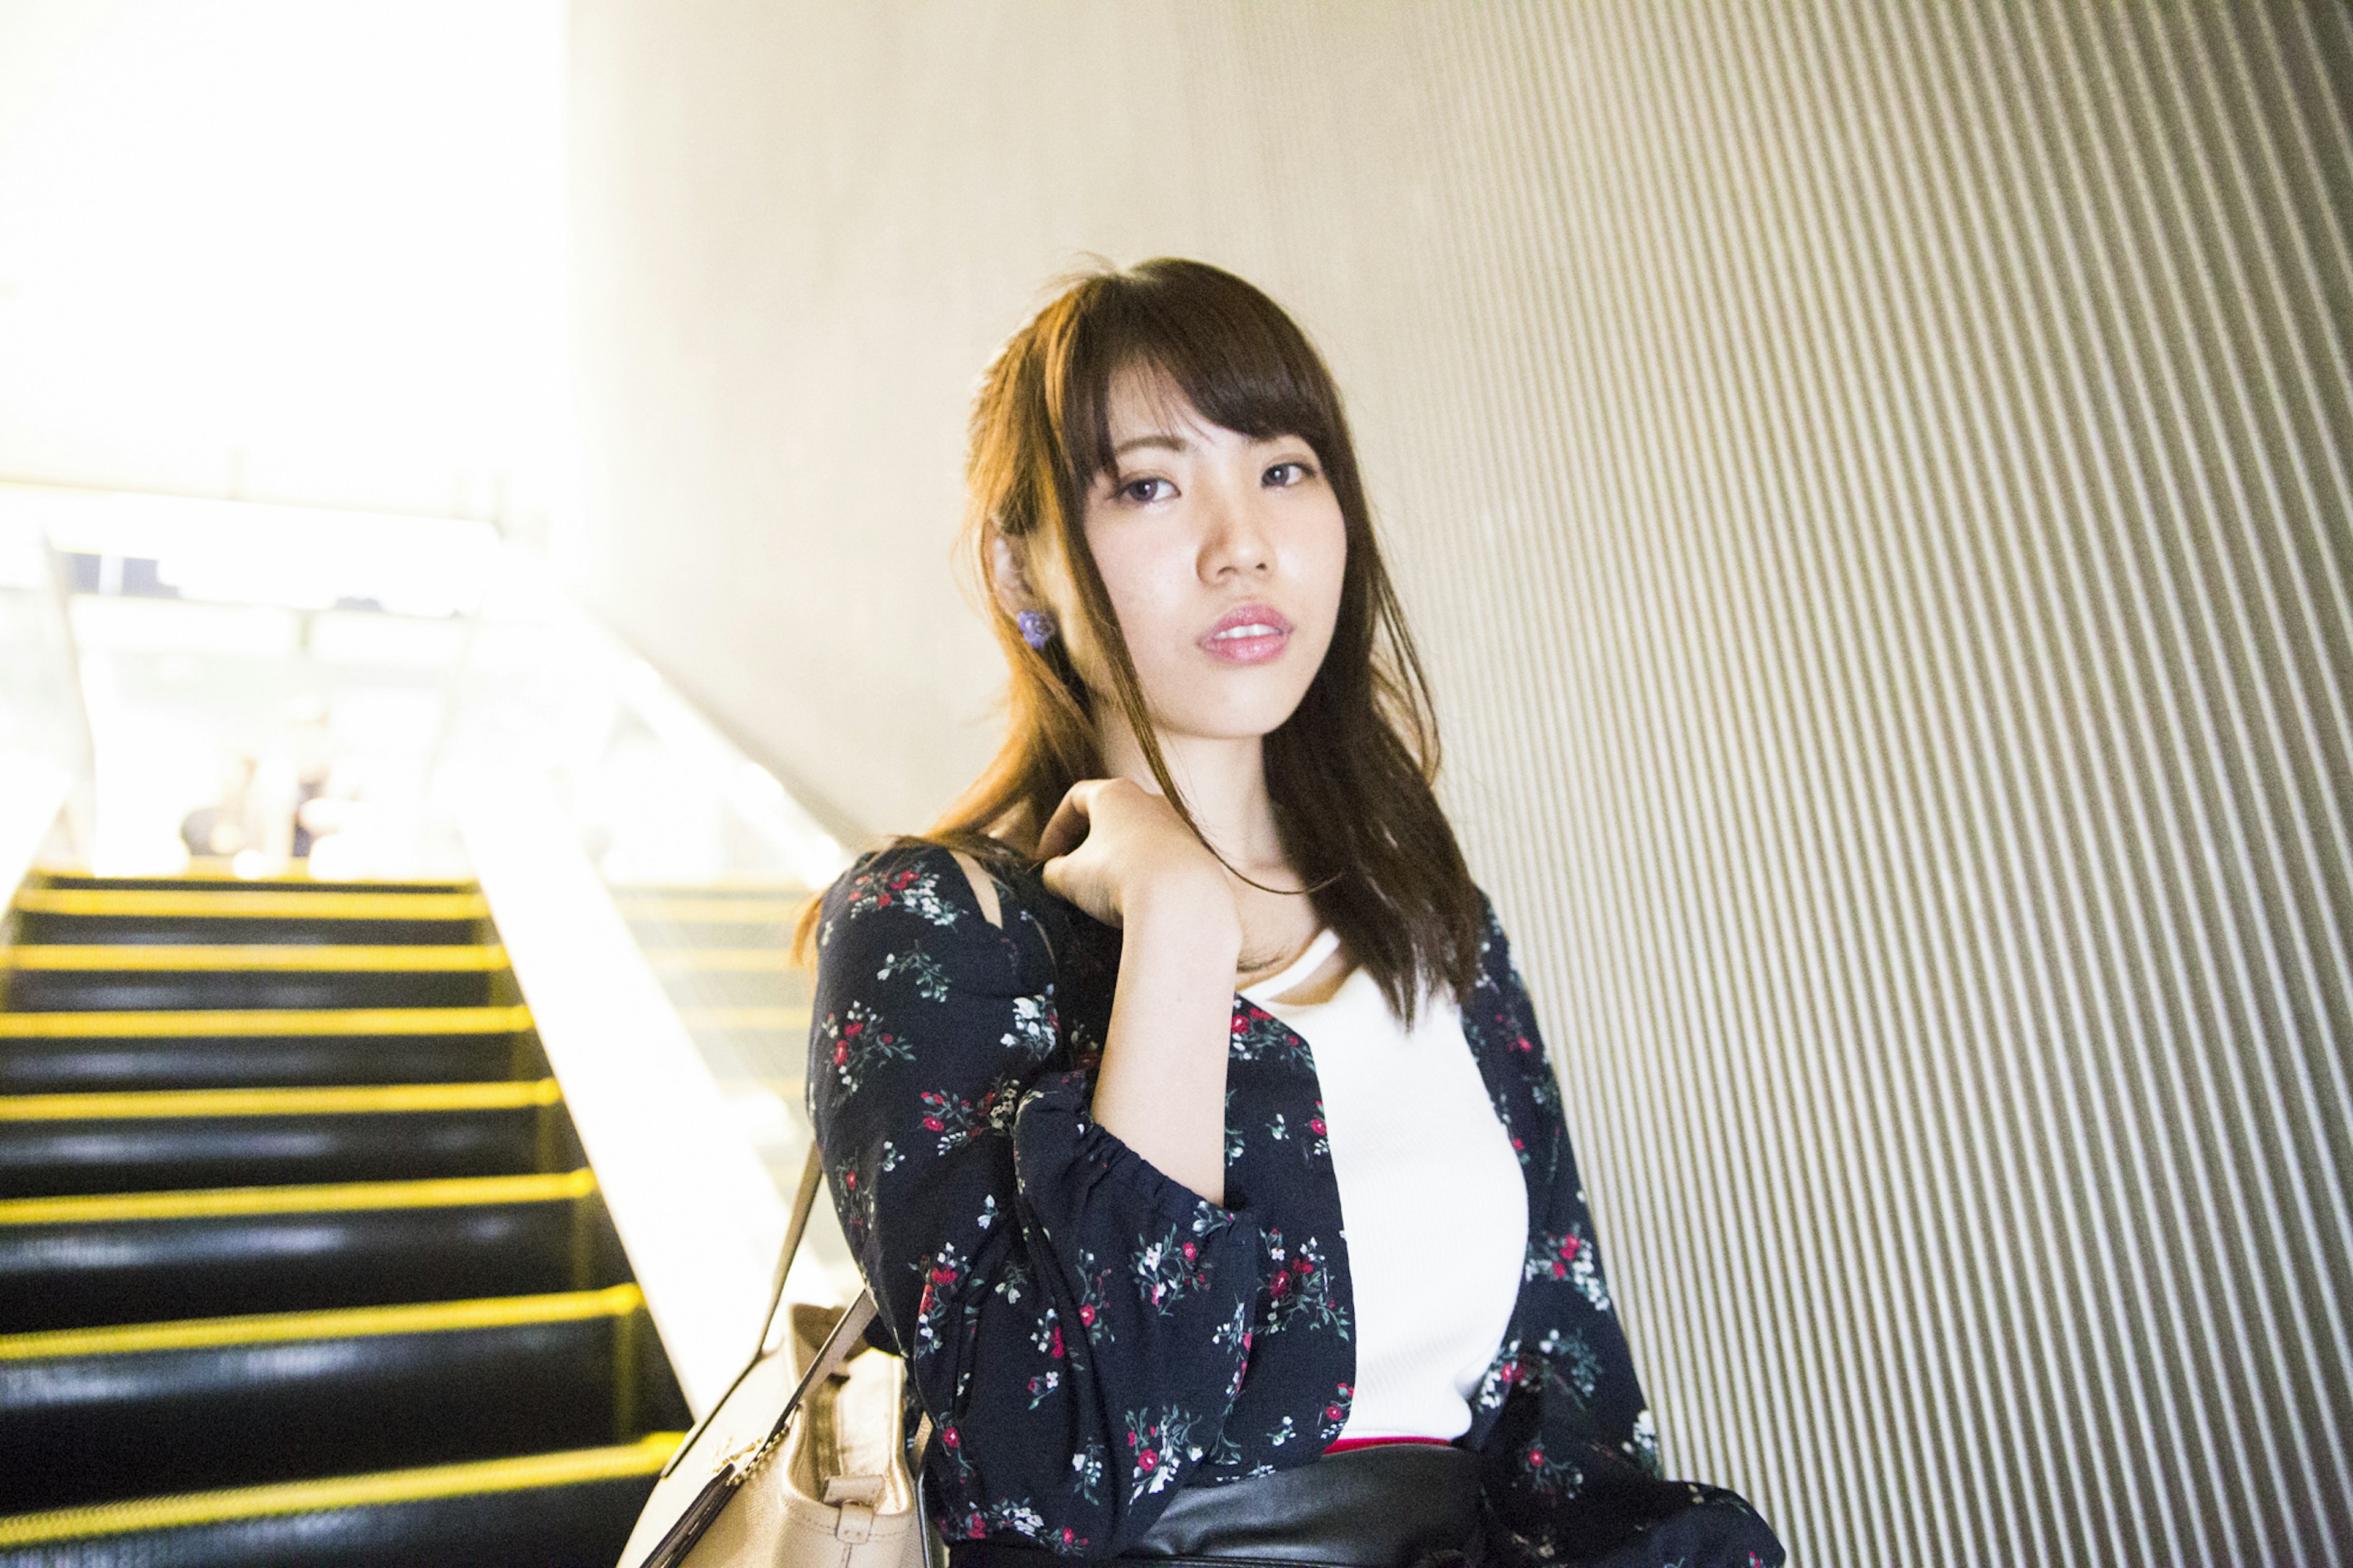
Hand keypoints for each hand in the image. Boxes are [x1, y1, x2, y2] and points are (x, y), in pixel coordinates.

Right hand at [1037, 777, 1232, 931]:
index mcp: (1114, 793)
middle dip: (1085, 844)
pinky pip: (1158, 857)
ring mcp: (1175, 824)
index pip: (1075, 799)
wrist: (1179, 899)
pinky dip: (1140, 872)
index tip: (1046, 860)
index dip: (1054, 830)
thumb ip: (1054, 871)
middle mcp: (1148, 800)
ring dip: (1114, 859)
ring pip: (1135, 837)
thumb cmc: (1117, 875)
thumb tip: (1054, 874)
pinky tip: (1133, 898)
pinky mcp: (1194, 851)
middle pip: (1108, 815)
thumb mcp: (1069, 877)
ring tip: (1102, 891)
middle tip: (1072, 872)